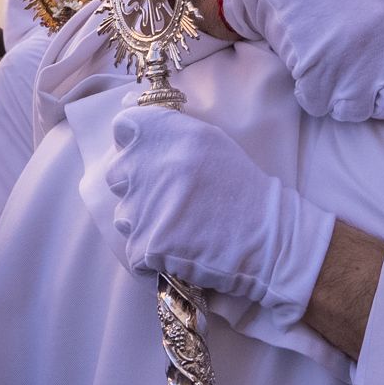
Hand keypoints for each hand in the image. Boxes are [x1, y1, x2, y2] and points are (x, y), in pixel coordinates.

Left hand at [105, 108, 333, 321]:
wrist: (267, 237)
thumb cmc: (240, 187)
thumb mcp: (209, 141)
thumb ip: (168, 131)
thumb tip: (128, 129)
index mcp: (167, 133)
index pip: (123, 128)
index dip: (134, 144)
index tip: (150, 157)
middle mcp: (150, 164)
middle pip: (116, 174)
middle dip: (136, 186)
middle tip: (169, 197)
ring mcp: (145, 206)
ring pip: (124, 216)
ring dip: (145, 223)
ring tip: (181, 225)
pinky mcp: (148, 244)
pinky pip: (135, 252)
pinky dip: (152, 256)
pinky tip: (180, 249)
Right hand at [222, 0, 383, 121]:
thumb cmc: (351, 1)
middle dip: (376, 97)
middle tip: (359, 65)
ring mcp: (359, 65)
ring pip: (357, 113)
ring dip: (341, 96)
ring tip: (335, 60)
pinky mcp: (321, 75)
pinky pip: (319, 107)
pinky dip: (311, 92)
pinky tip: (312, 61)